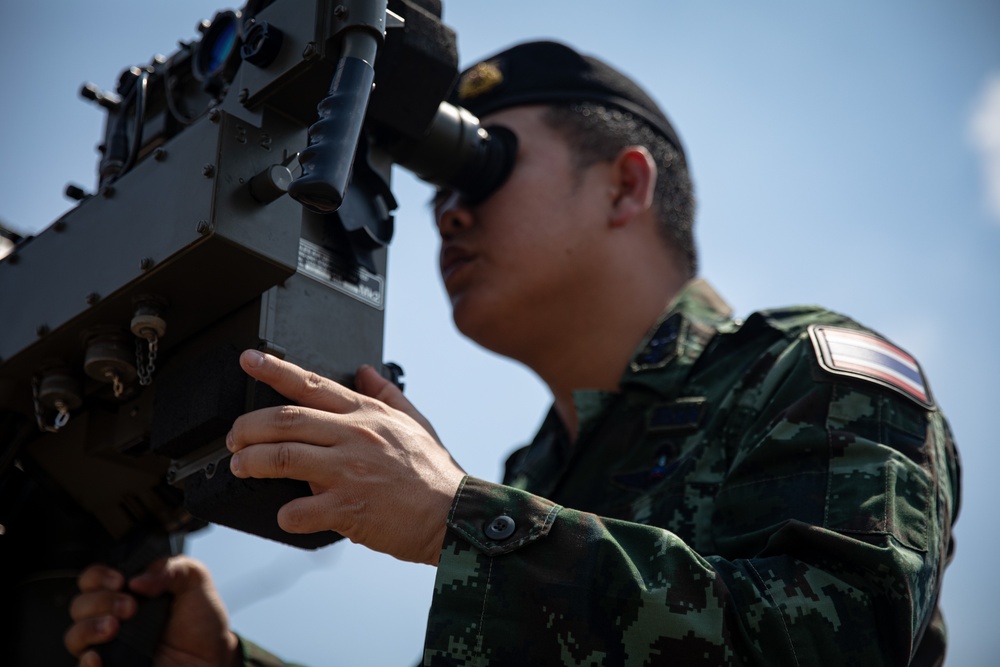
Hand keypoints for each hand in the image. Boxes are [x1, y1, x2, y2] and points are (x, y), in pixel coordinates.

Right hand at [64, 556, 239, 666]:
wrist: (214, 658)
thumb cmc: (201, 622)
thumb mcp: (194, 581)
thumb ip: (169, 568)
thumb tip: (137, 579)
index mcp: (127, 592)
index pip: (94, 579)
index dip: (99, 576)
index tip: (120, 580)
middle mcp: (113, 618)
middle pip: (79, 605)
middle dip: (101, 601)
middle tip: (130, 607)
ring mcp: (110, 646)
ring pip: (75, 636)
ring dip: (89, 627)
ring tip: (115, 627)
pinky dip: (86, 662)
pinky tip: (97, 656)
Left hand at [227, 351, 465, 565]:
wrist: (455, 515)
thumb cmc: (435, 474)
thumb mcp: (416, 422)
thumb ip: (387, 395)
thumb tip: (365, 370)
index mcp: (367, 415)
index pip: (312, 384)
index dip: (274, 370)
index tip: (248, 360)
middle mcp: (355, 437)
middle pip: (284, 421)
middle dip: (247, 427)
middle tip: (234, 438)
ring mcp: (349, 472)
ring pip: (283, 458)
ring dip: (252, 462)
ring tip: (240, 467)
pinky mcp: (348, 508)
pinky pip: (300, 510)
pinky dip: (286, 514)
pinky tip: (285, 516)